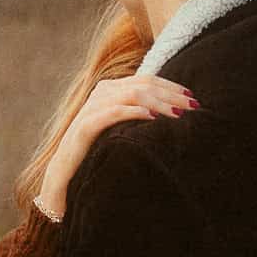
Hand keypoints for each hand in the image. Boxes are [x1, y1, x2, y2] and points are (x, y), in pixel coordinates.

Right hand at [38, 75, 198, 221]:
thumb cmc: (96, 155)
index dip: (172, 86)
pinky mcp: (84, 127)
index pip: (147, 79)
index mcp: (111, 90)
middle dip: (172, 95)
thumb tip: (174, 115)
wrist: (63, 177)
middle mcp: (101, 93)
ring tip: (178, 114)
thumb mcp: (121, 131)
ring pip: (131, 94)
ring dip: (159, 102)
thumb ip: (139, 116)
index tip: (194, 98)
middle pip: (143, 84)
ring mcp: (91, 108)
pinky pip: (111, 113)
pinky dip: (133, 112)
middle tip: (194, 107)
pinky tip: (151, 117)